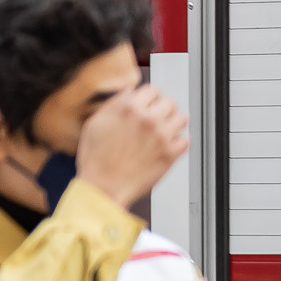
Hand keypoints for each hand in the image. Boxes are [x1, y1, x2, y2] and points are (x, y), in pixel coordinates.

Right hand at [74, 84, 188, 209]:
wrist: (103, 189)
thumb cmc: (96, 161)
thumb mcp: (94, 124)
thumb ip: (114, 104)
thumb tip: (130, 93)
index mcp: (129, 108)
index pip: (151, 90)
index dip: (148, 100)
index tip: (147, 107)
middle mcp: (148, 118)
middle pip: (169, 102)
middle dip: (162, 111)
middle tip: (154, 122)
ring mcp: (162, 136)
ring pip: (182, 118)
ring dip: (173, 125)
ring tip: (163, 134)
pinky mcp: (171, 154)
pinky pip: (186, 141)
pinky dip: (177, 145)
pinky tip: (165, 149)